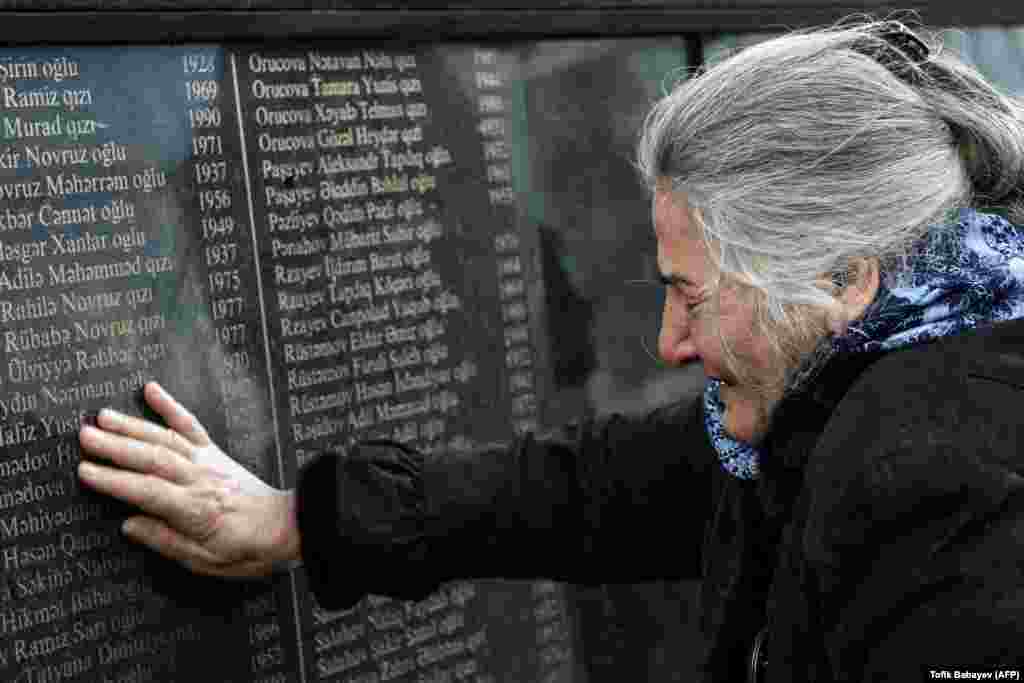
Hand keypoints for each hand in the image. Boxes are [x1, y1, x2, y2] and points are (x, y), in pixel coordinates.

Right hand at [78, 382, 300, 577]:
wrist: (288, 528)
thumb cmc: (247, 550)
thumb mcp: (205, 561)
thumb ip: (165, 541)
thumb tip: (128, 524)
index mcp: (195, 509)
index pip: (147, 491)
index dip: (114, 481)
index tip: (85, 471)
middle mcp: (200, 479)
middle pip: (152, 458)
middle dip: (116, 446)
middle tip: (84, 436)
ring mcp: (208, 462)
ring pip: (165, 439)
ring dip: (133, 426)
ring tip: (101, 417)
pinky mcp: (216, 453)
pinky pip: (191, 425)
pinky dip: (171, 406)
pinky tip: (151, 390)